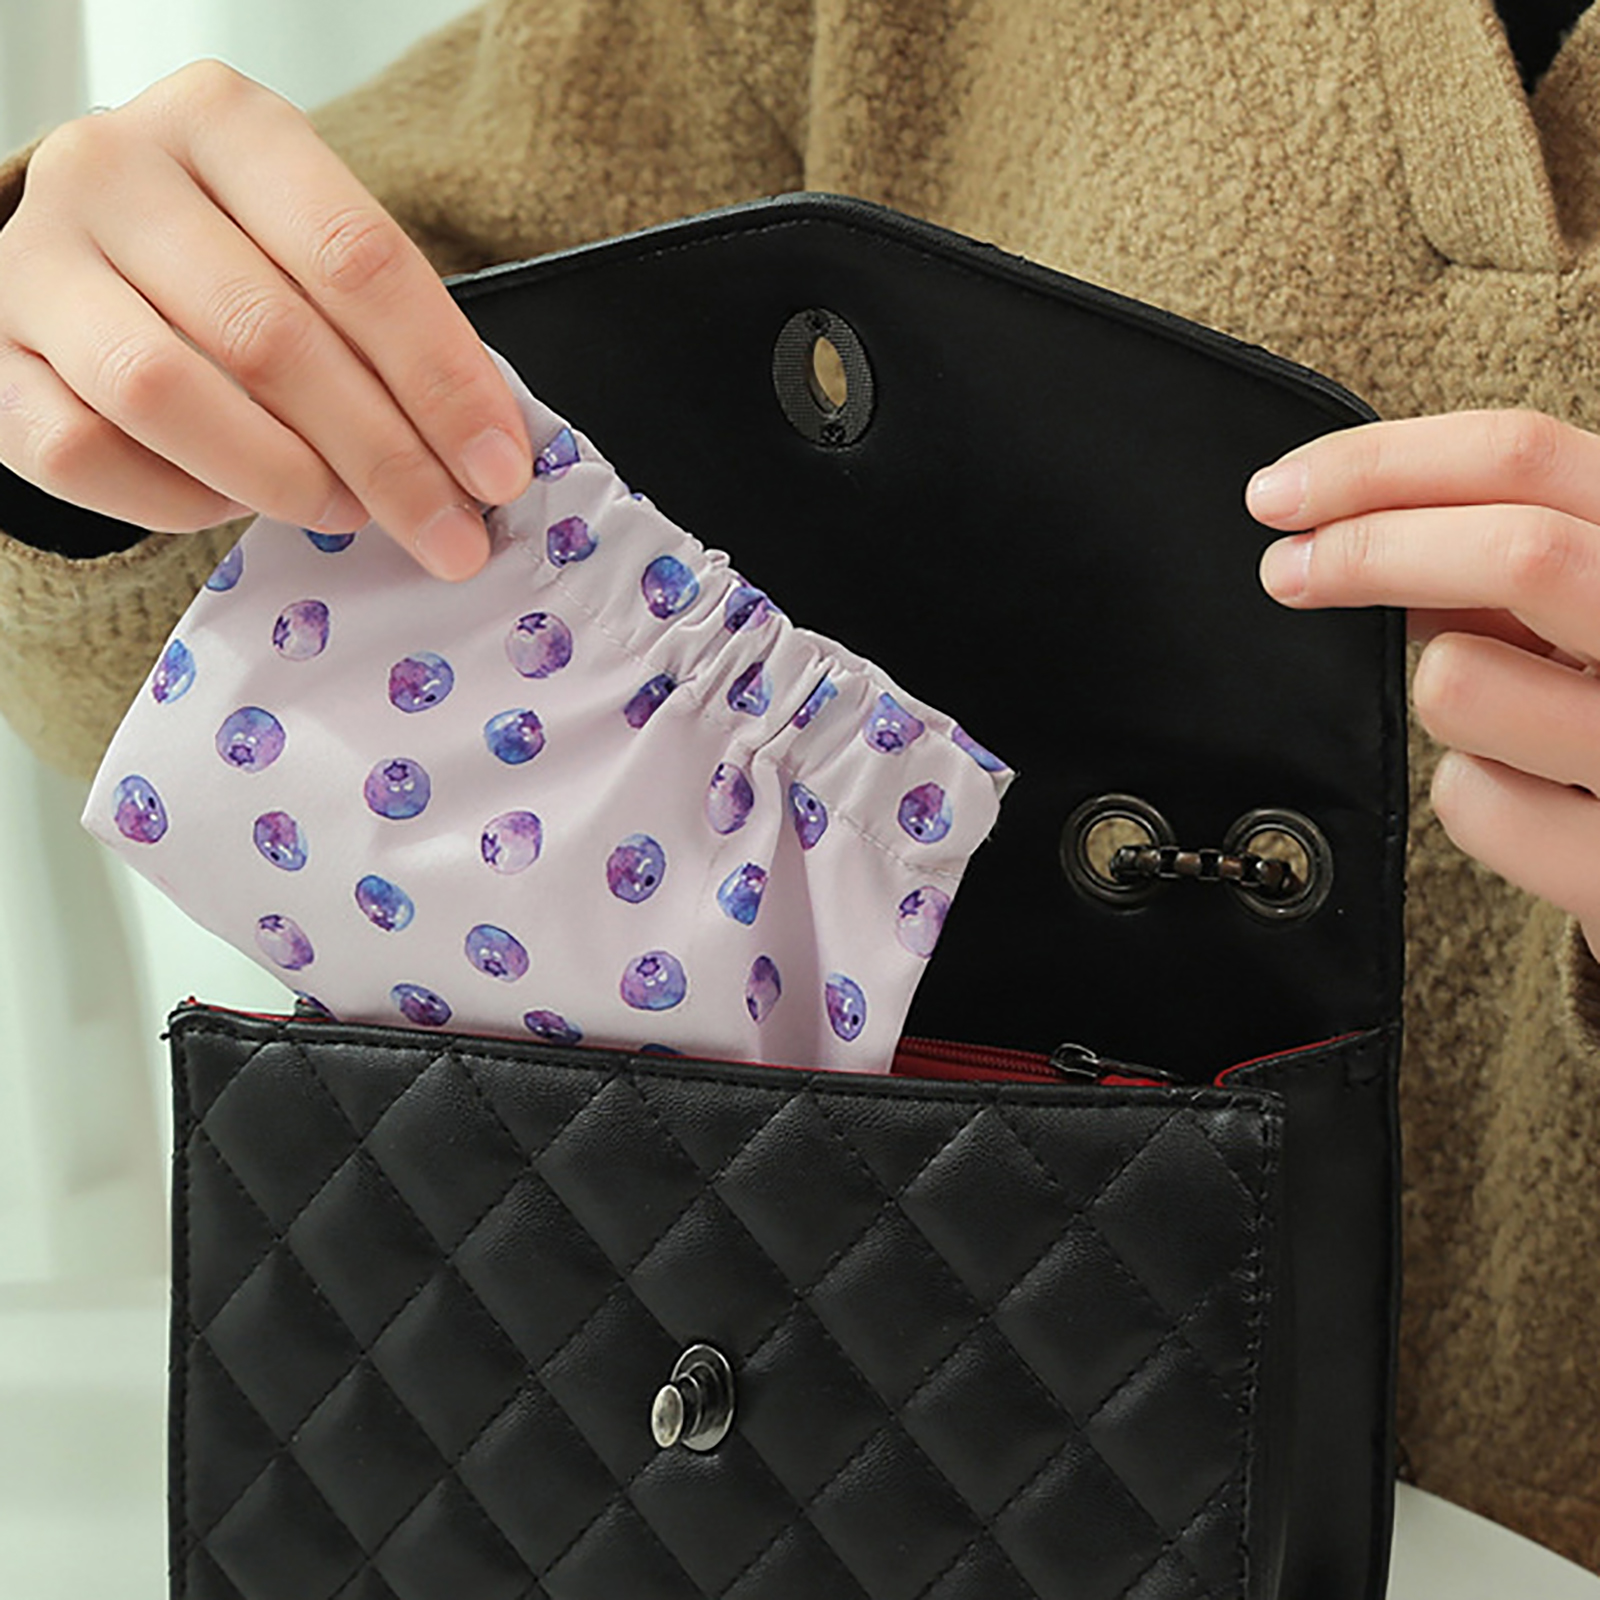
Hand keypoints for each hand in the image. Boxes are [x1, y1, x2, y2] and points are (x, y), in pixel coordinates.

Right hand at [0, 60, 530, 578]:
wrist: (92, 260)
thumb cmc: (234, 259)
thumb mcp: (320, 257)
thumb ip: (393, 334)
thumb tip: (485, 458)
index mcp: (227, 123)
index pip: (358, 258)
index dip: (442, 381)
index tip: (499, 470)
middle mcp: (115, 167)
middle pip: (271, 335)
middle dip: (384, 457)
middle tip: (449, 534)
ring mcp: (36, 256)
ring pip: (164, 390)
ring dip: (281, 479)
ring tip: (346, 512)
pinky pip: (84, 451)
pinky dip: (177, 499)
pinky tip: (233, 503)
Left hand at [1248, 408, 1599, 954]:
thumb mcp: (1578, 609)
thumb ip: (1497, 563)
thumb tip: (1348, 528)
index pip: (1525, 458)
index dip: (1380, 464)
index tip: (1281, 491)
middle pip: (1517, 551)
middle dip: (1368, 551)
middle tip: (1285, 570)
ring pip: (1463, 686)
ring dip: (1438, 697)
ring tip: (1498, 723)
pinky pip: (1474, 804)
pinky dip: (1469, 798)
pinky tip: (1526, 799)